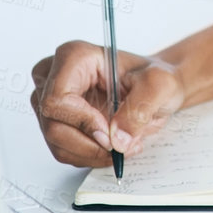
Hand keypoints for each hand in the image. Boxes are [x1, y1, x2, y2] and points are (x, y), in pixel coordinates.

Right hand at [30, 40, 184, 166]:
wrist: (155, 88)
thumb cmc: (154, 78)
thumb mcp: (160, 84)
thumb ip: (140, 109)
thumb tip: (117, 139)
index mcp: (76, 57)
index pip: (56, 98)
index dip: (81, 121)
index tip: (108, 132)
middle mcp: (55, 76)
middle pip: (52, 124)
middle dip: (88, 143)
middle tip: (119, 145)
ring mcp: (52, 101)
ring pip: (56, 142)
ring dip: (90, 152)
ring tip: (121, 145)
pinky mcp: (57, 121)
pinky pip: (63, 150)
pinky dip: (88, 155)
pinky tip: (110, 145)